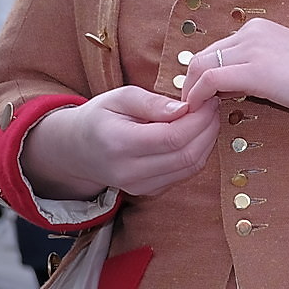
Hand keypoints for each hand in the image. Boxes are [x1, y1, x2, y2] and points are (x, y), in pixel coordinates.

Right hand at [21, 85, 220, 199]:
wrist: (76, 149)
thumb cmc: (99, 117)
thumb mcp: (119, 97)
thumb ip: (152, 102)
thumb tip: (185, 108)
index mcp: (119, 143)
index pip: (173, 137)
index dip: (199, 118)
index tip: (208, 100)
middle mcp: (129, 171)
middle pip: (187, 155)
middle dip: (208, 129)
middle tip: (212, 107)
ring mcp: (139, 186)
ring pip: (191, 167)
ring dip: (207, 142)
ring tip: (206, 118)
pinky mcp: (149, 191)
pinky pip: (185, 174)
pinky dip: (198, 154)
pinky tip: (195, 135)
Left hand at [180, 19, 288, 134]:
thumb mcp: (284, 63)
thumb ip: (258, 66)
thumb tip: (232, 85)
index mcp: (259, 28)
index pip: (216, 49)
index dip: (203, 73)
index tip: (202, 96)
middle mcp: (252, 32)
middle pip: (202, 56)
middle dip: (191, 82)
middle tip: (193, 107)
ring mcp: (253, 49)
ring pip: (200, 66)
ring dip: (191, 91)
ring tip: (195, 112)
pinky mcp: (255, 71)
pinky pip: (209, 81)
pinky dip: (197, 97)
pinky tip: (200, 111)